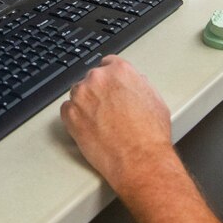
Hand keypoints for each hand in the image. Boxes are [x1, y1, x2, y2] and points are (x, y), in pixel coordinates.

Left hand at [61, 55, 174, 192]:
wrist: (139, 159)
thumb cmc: (150, 134)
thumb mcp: (155, 99)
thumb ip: (139, 85)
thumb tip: (134, 83)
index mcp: (120, 70)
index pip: (108, 63)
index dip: (110, 78)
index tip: (109, 86)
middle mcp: (98, 78)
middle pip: (92, 79)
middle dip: (98, 92)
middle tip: (108, 110)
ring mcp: (82, 96)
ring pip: (78, 94)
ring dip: (85, 104)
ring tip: (100, 122)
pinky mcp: (70, 114)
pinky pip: (67, 110)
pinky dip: (75, 117)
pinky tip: (89, 128)